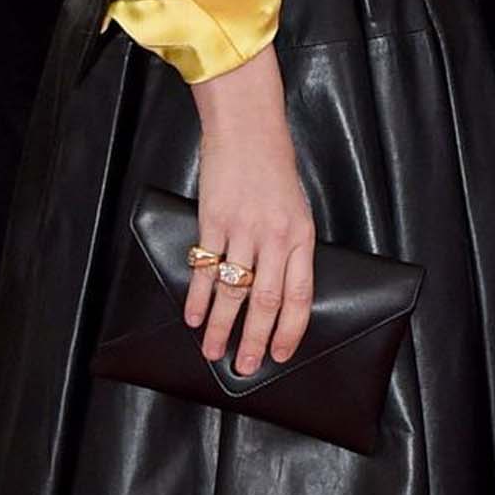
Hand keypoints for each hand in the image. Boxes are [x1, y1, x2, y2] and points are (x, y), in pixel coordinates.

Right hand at [187, 49, 314, 373]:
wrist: (248, 127)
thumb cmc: (274, 167)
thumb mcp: (296, 208)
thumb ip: (290, 248)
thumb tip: (279, 291)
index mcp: (302, 237)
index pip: (300, 296)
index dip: (289, 331)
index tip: (280, 355)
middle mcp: (276, 237)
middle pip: (266, 301)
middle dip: (254, 340)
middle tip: (245, 367)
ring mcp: (244, 229)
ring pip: (232, 291)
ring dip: (220, 325)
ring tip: (211, 350)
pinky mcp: (214, 220)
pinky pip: (205, 268)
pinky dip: (197, 296)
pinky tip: (192, 315)